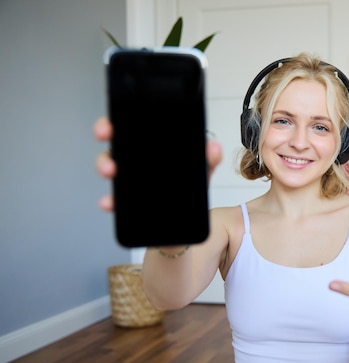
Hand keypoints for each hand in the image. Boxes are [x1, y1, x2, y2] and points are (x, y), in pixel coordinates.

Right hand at [93, 117, 222, 211]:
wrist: (185, 226)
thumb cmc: (187, 192)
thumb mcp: (200, 174)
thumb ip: (208, 161)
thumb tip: (214, 147)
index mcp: (152, 149)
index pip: (131, 126)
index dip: (117, 120)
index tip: (112, 122)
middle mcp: (136, 162)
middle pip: (115, 143)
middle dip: (106, 135)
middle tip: (107, 138)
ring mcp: (129, 182)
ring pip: (109, 167)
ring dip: (104, 166)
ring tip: (110, 171)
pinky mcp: (127, 203)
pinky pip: (114, 199)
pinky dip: (110, 200)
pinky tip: (110, 201)